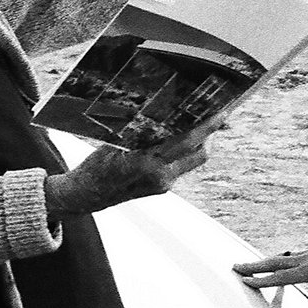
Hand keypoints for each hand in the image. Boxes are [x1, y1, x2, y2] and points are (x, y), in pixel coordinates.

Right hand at [46, 126, 211, 215]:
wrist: (87, 195)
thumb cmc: (96, 167)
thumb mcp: (115, 142)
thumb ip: (141, 131)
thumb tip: (162, 111)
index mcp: (148, 163)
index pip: (186, 141)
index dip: (206, 126)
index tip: (220, 112)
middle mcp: (161, 176)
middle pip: (199, 153)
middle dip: (209, 133)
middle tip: (214, 114)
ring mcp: (163, 184)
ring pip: (192, 160)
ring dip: (197, 143)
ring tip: (195, 124)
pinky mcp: (162, 188)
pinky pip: (180, 166)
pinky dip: (182, 152)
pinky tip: (175, 139)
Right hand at [233, 240, 307, 307]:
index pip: (280, 277)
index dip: (263, 280)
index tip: (246, 281)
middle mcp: (304, 261)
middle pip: (273, 264)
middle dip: (253, 267)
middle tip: (235, 267)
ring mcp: (306, 256)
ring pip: (278, 260)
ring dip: (261, 263)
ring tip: (247, 266)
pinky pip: (287, 259)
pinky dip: (275, 261)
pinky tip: (274, 264)